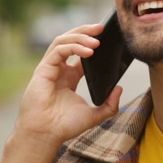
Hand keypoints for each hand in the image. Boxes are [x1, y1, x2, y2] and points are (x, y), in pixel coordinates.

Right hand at [14, 23, 122, 147]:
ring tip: (97, 40)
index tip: (108, 38)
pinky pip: (58, 50)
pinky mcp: (43, 69)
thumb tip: (119, 88)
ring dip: (80, 36)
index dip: (92, 42)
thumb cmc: (64, 127)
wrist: (46, 135)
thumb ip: (109, 104)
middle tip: (102, 28)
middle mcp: (59, 69)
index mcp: (70, 77)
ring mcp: (50, 68)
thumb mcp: (94, 115)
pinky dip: (74, 47)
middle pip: (70, 40)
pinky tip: (88, 51)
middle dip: (86, 31)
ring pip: (63, 41)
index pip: (80, 52)